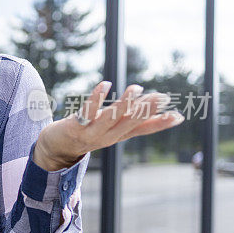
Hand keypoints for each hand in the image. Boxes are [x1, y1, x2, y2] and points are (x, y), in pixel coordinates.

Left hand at [33, 81, 185, 170]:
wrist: (55, 148)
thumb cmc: (88, 132)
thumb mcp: (113, 129)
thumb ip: (135, 121)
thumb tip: (160, 113)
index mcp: (118, 135)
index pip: (142, 130)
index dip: (160, 124)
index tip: (179, 116)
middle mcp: (107, 136)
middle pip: (130, 122)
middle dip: (146, 110)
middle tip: (162, 97)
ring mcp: (91, 132)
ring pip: (111, 117)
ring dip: (124, 103)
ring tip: (137, 88)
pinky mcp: (75, 126)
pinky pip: (87, 110)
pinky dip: (97, 97)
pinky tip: (106, 84)